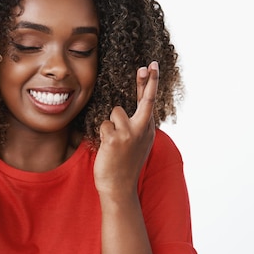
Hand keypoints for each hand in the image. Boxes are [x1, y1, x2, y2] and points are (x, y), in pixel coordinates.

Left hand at [94, 61, 158, 196]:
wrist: (119, 187)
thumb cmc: (124, 165)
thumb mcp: (136, 145)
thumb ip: (136, 126)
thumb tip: (126, 110)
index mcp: (148, 130)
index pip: (149, 102)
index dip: (150, 83)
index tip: (151, 66)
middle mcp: (142, 130)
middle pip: (145, 100)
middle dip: (147, 81)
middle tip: (146, 66)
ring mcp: (130, 134)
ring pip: (115, 112)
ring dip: (110, 124)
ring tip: (113, 142)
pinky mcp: (115, 139)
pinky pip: (104, 124)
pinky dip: (102, 133)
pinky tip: (106, 148)